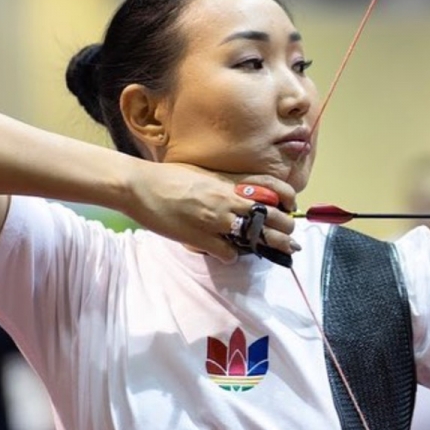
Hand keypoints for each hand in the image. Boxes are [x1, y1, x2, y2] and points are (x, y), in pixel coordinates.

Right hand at [121, 162, 297, 262]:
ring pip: (257, 237)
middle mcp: (228, 200)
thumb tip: (244, 196)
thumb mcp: (206, 174)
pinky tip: (229, 253)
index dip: (289, 201)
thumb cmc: (170, 178)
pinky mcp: (200, 238)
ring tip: (274, 252)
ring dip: (268, 246)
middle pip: (273, 218)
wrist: (139, 185)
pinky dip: (232, 256)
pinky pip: (229, 253)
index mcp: (230, 182)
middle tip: (287, 240)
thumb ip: (227, 185)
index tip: (290, 209)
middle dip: (285, 232)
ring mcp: (215, 220)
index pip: (275, 189)